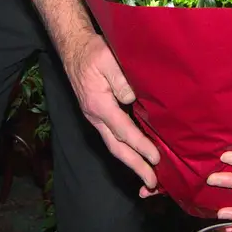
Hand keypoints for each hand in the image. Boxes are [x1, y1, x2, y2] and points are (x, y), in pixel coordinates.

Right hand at [58, 30, 159, 189]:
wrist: (74, 48)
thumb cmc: (93, 52)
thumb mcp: (108, 59)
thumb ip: (121, 80)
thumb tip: (133, 99)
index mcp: (98, 105)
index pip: (123, 131)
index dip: (140, 146)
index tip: (156, 158)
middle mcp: (96, 116)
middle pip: (117, 147)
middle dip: (135, 166)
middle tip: (152, 183)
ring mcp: (96, 117)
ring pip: (115, 144)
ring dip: (131, 161)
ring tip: (148, 176)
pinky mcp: (100, 114)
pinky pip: (114, 136)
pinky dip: (127, 149)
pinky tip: (137, 154)